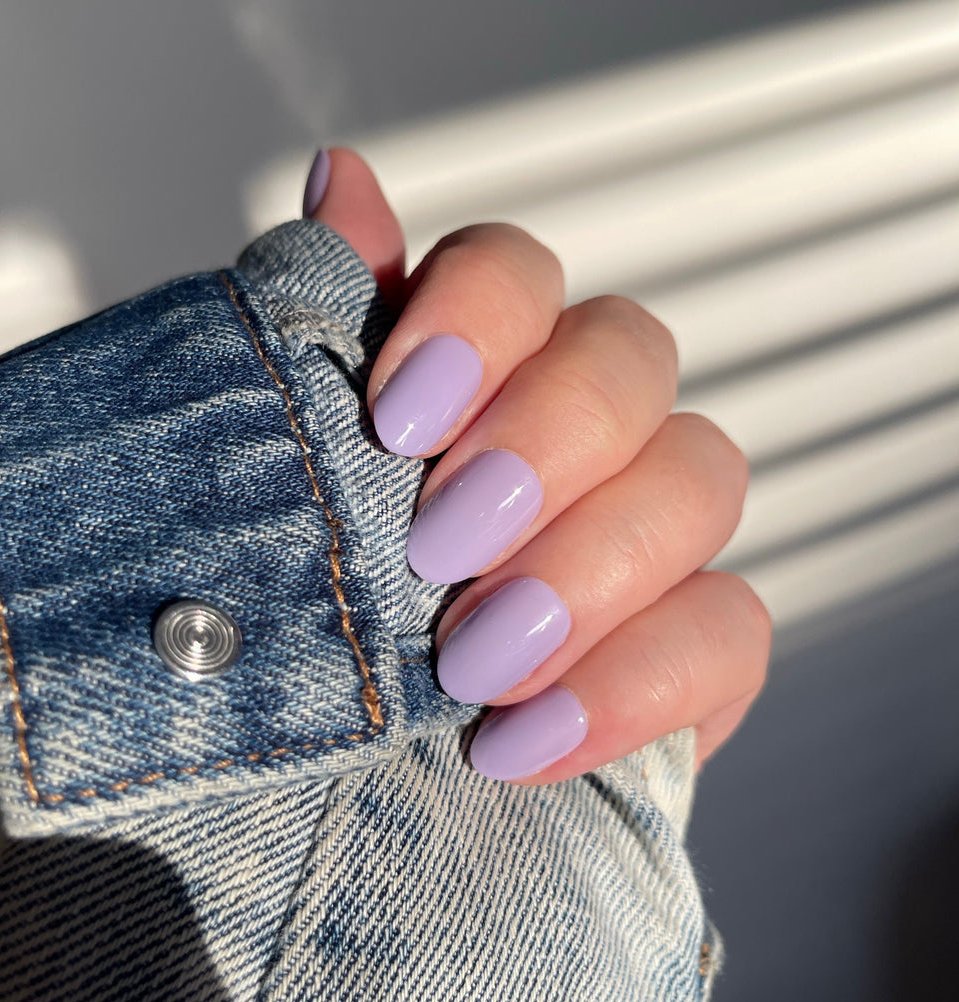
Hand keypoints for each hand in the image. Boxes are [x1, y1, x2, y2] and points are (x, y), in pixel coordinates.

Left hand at [307, 148, 771, 782]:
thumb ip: (324, 335)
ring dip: (590, 567)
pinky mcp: (698, 648)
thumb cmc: (315, 623)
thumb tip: (338, 177)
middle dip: (545, 445)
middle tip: (437, 548)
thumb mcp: (296, 483)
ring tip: (470, 666)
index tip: (395, 423)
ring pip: (703, 479)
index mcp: (477, 376)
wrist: (346, 794)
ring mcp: (649, 537)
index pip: (518, 271)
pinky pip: (734, 631)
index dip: (476, 318)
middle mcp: (577, 435)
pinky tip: (518, 743)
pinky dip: (632, 686)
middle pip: (631, 358)